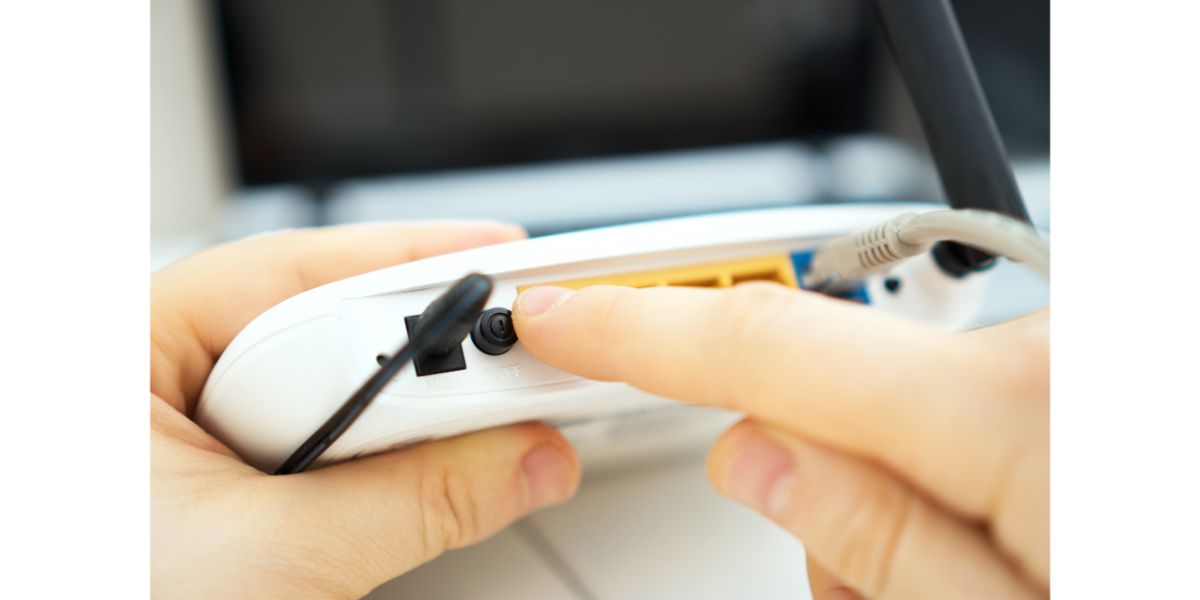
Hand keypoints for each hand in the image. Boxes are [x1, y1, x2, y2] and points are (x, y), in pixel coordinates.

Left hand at [151, 222, 580, 598]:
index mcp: (123, 346)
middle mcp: (143, 375)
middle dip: (413, 361)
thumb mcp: (272, 560)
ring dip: (387, 429)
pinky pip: (300, 451)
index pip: (292, 266)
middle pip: (312, 326)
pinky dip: (358, 470)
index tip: (506, 271)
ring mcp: (169, 436)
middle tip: (506, 382)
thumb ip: (417, 501)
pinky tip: (390, 486)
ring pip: (313, 393)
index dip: (408, 264)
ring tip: (450, 449)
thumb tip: (522, 460)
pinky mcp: (201, 490)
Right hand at [513, 283, 1047, 598]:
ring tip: (951, 585)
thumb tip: (759, 460)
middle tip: (868, 583)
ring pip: (896, 404)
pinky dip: (944, 468)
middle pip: (834, 383)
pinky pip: (962, 403)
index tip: (562, 315)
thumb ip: (874, 537)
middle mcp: (1047, 351)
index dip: (640, 325)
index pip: (767, 340)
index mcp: (1019, 409)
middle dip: (806, 468)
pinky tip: (994, 543)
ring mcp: (1069, 353)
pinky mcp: (1078, 370)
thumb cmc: (1152, 599)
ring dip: (886, 489)